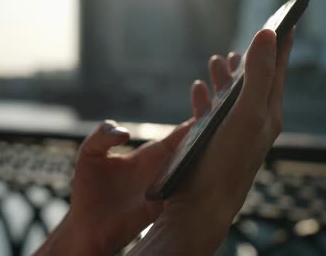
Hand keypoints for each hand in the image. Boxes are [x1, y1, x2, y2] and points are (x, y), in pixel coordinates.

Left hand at [35, 51, 242, 254]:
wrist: (85, 228)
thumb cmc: (87, 190)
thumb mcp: (89, 155)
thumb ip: (102, 136)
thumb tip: (126, 132)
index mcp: (155, 152)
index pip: (187, 130)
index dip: (205, 113)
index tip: (224, 96)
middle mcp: (169, 167)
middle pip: (202, 145)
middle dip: (220, 127)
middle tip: (239, 108)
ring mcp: (171, 186)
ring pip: (202, 167)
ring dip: (219, 151)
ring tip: (240, 134)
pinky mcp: (167, 206)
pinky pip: (190, 192)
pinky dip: (206, 181)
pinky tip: (221, 169)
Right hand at [130, 28, 294, 254]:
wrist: (203, 205)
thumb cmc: (227, 160)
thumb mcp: (247, 112)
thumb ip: (259, 74)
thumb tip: (268, 35)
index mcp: (268, 113)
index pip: (278, 71)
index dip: (282, 45)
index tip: (287, 21)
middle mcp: (254, 122)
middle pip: (255, 81)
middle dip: (251, 58)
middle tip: (249, 39)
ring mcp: (233, 133)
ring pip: (233, 97)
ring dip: (227, 77)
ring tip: (219, 59)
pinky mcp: (213, 143)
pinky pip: (212, 113)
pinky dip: (207, 97)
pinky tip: (197, 89)